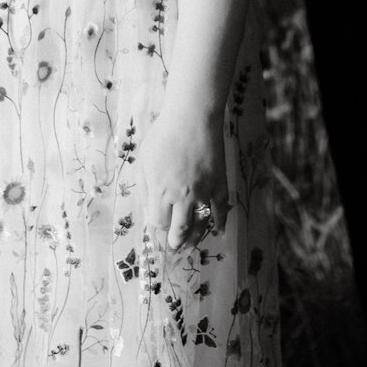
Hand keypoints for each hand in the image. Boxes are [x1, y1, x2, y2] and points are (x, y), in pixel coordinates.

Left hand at [138, 103, 227, 251]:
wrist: (193, 117)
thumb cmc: (163, 135)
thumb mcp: (144, 160)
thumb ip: (145, 186)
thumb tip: (149, 207)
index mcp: (161, 190)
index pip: (159, 222)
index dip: (158, 228)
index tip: (158, 228)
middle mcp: (183, 196)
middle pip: (180, 230)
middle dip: (176, 243)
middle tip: (174, 248)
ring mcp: (204, 192)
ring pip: (201, 225)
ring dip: (196, 239)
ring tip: (190, 246)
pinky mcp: (220, 184)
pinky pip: (222, 209)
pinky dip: (221, 222)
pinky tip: (219, 231)